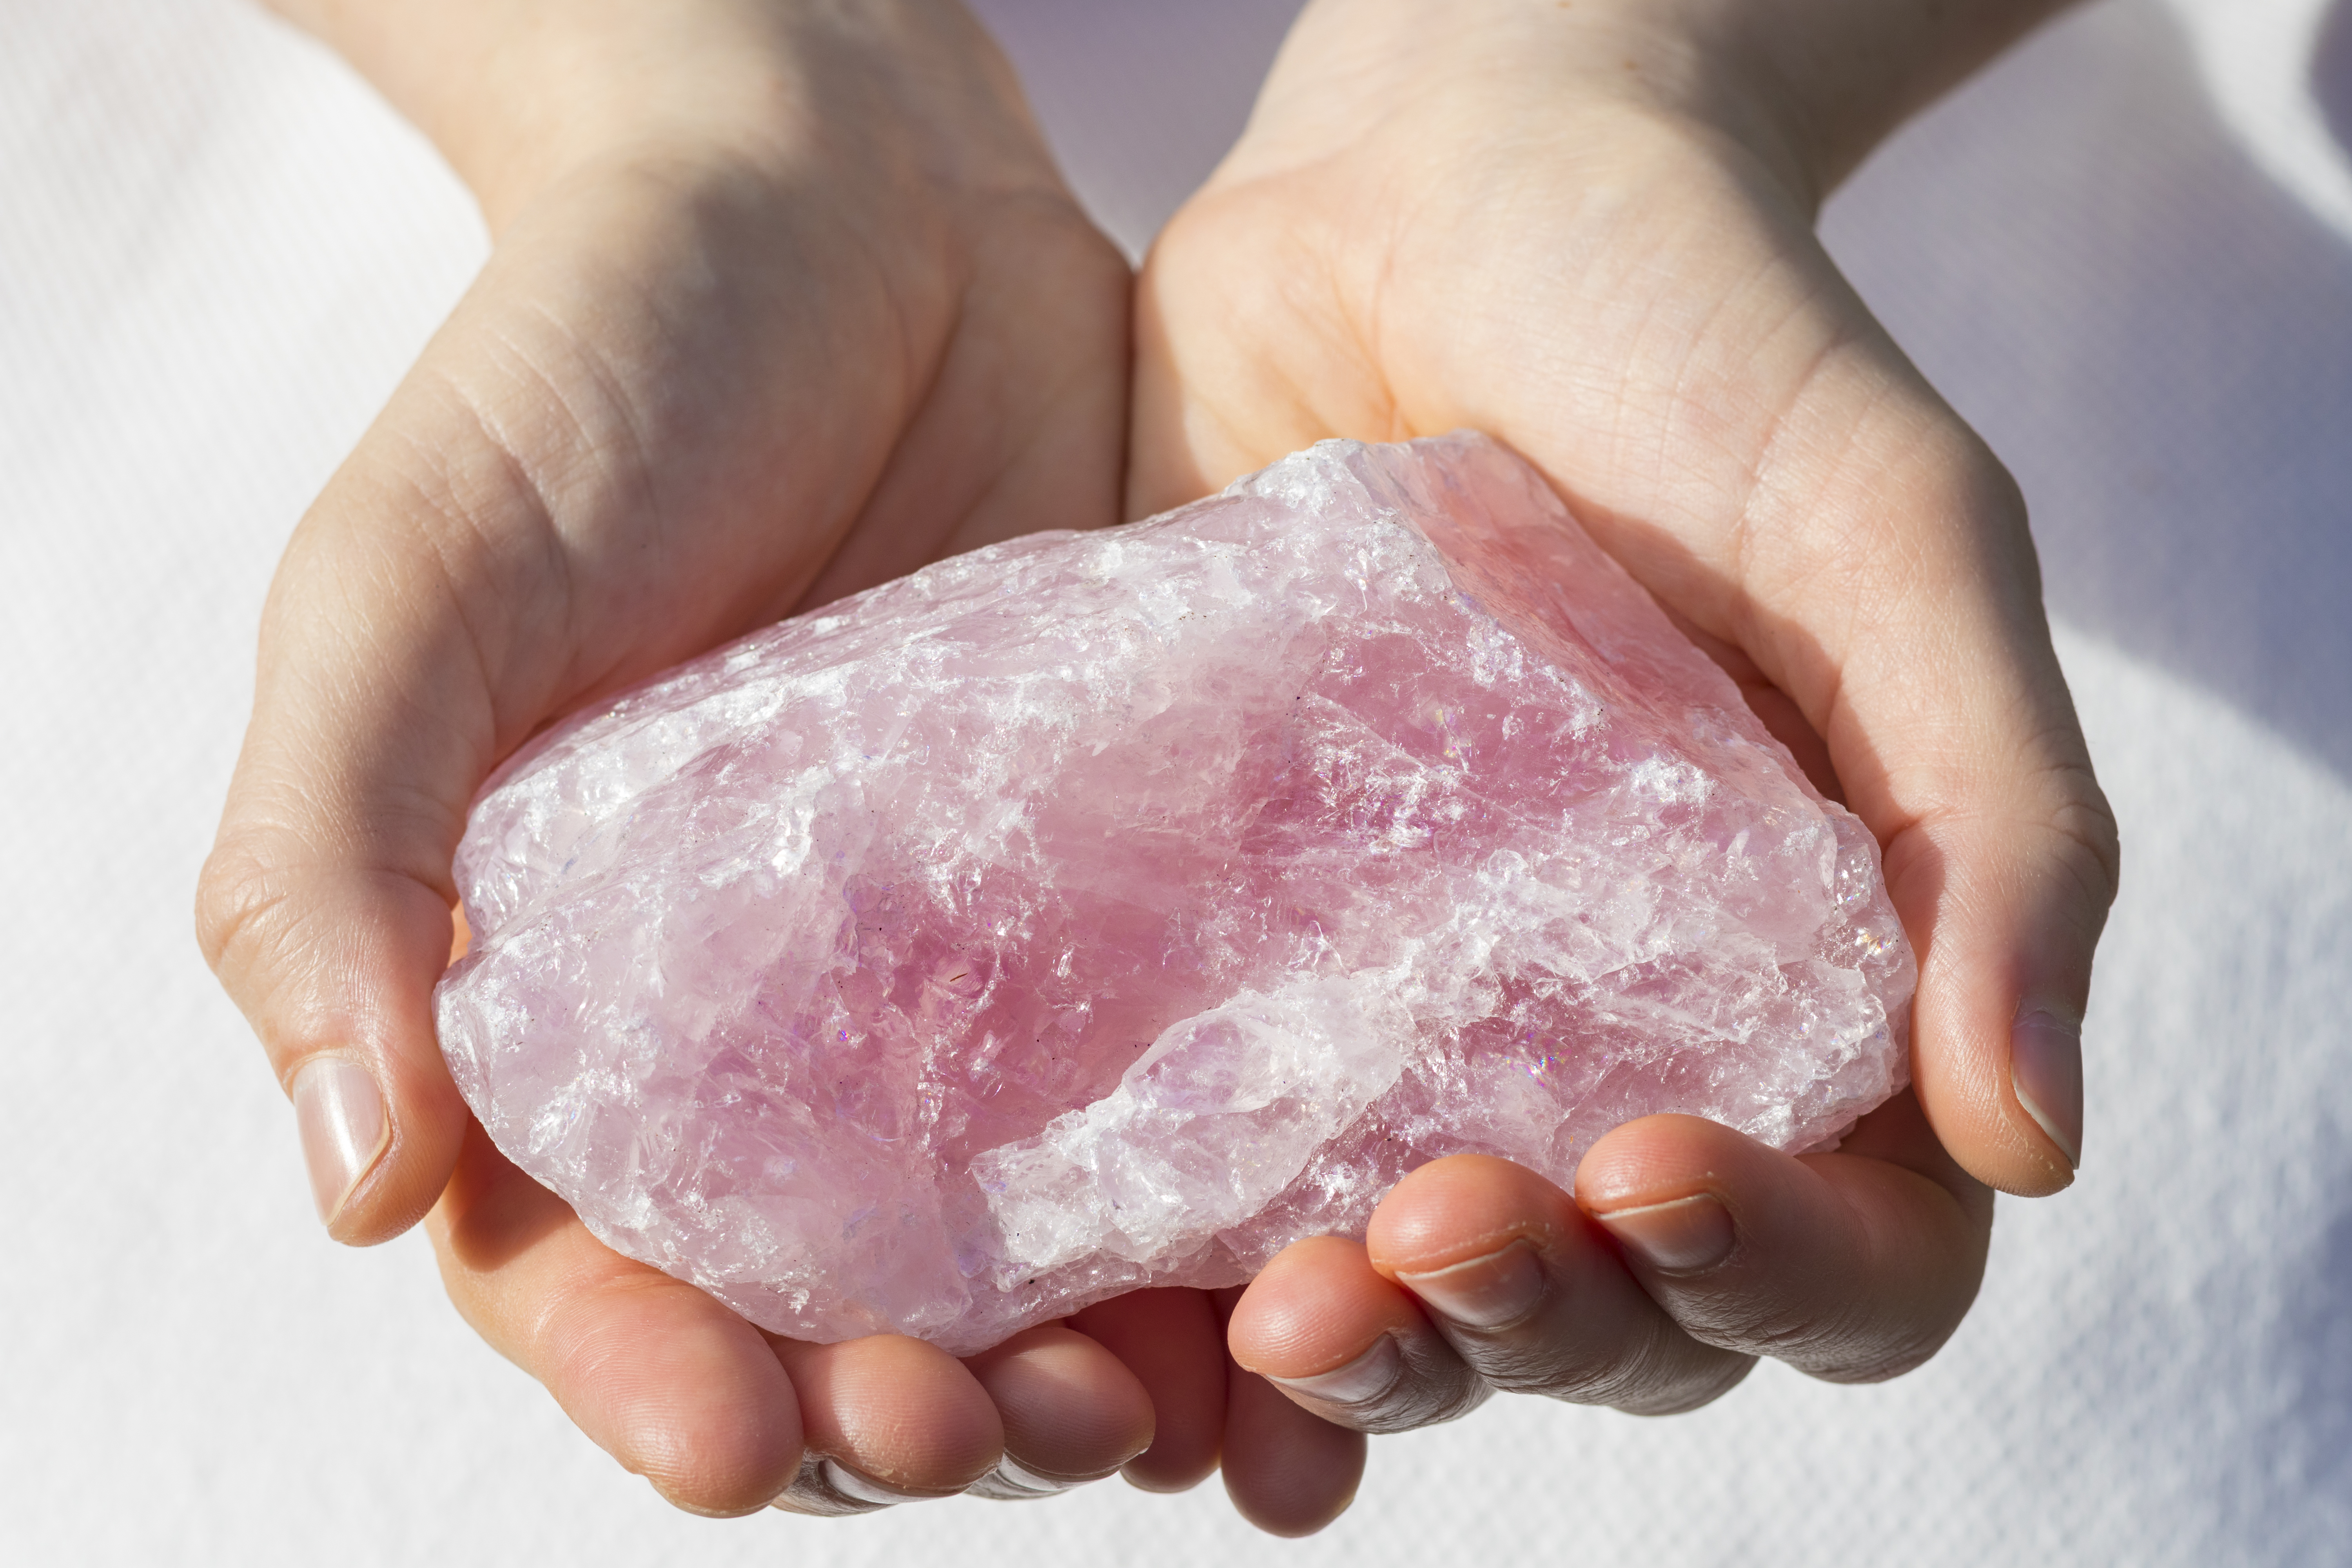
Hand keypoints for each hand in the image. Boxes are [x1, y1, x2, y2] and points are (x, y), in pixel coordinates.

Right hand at [199, 0, 1167, 1513]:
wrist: (846, 210)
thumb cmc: (585, 374)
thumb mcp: (408, 596)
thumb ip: (332, 867)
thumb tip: (349, 1178)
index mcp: (568, 1003)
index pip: (589, 1271)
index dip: (653, 1383)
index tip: (734, 1445)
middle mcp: (773, 1028)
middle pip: (828, 1303)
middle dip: (901, 1414)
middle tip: (985, 1433)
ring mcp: (965, 976)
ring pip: (1025, 1253)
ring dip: (1089, 1372)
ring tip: (1163, 1412)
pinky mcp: (1128, 896)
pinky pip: (1179, 1102)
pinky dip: (1233, 1223)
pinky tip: (1296, 1287)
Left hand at [1133, 0, 2114, 1475]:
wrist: (1436, 191)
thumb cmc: (1710, 342)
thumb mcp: (1896, 543)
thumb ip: (1996, 823)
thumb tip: (2033, 1133)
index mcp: (1817, 979)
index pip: (1844, 1247)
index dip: (1762, 1272)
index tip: (1645, 1174)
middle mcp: (1620, 1029)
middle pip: (1610, 1309)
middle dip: (1523, 1326)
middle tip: (1409, 1246)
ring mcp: (1420, 1001)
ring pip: (1412, 1282)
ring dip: (1360, 1345)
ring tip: (1271, 1308)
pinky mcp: (1245, 935)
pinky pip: (1221, 1152)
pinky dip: (1184, 1262)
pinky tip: (1121, 1278)